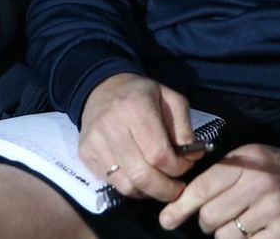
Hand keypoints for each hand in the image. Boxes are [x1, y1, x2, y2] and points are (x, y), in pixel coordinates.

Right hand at [78, 73, 201, 202]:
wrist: (100, 88)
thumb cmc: (140, 94)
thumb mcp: (170, 99)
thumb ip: (184, 128)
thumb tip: (193, 156)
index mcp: (135, 109)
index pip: (158, 154)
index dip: (177, 167)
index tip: (186, 165)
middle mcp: (111, 128)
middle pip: (142, 175)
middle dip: (165, 189)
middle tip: (177, 188)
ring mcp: (95, 144)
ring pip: (127, 185)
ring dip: (148, 191)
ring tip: (159, 183)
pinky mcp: (86, 155)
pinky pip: (113, 184)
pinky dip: (131, 187)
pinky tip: (140, 177)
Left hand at [158, 144, 279, 238]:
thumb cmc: (275, 174)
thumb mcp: (249, 161)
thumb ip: (219, 175)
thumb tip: (180, 202)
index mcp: (245, 162)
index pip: (202, 187)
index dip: (180, 207)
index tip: (167, 220)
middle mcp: (258, 183)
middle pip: (210, 216)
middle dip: (207, 223)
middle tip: (217, 221)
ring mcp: (273, 209)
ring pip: (226, 236)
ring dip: (227, 235)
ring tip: (242, 225)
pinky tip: (255, 234)